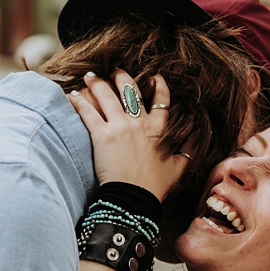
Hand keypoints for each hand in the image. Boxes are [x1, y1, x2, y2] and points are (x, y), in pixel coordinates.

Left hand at [68, 70, 190, 201]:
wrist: (134, 199)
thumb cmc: (155, 187)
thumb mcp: (178, 168)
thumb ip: (188, 149)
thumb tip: (198, 134)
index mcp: (158, 130)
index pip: (161, 101)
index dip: (160, 87)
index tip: (156, 78)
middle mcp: (139, 123)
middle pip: (131, 92)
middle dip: (122, 77)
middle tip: (115, 71)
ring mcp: (120, 127)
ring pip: (107, 95)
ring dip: (97, 83)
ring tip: (91, 76)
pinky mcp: (101, 135)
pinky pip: (88, 112)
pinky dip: (78, 102)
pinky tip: (71, 95)